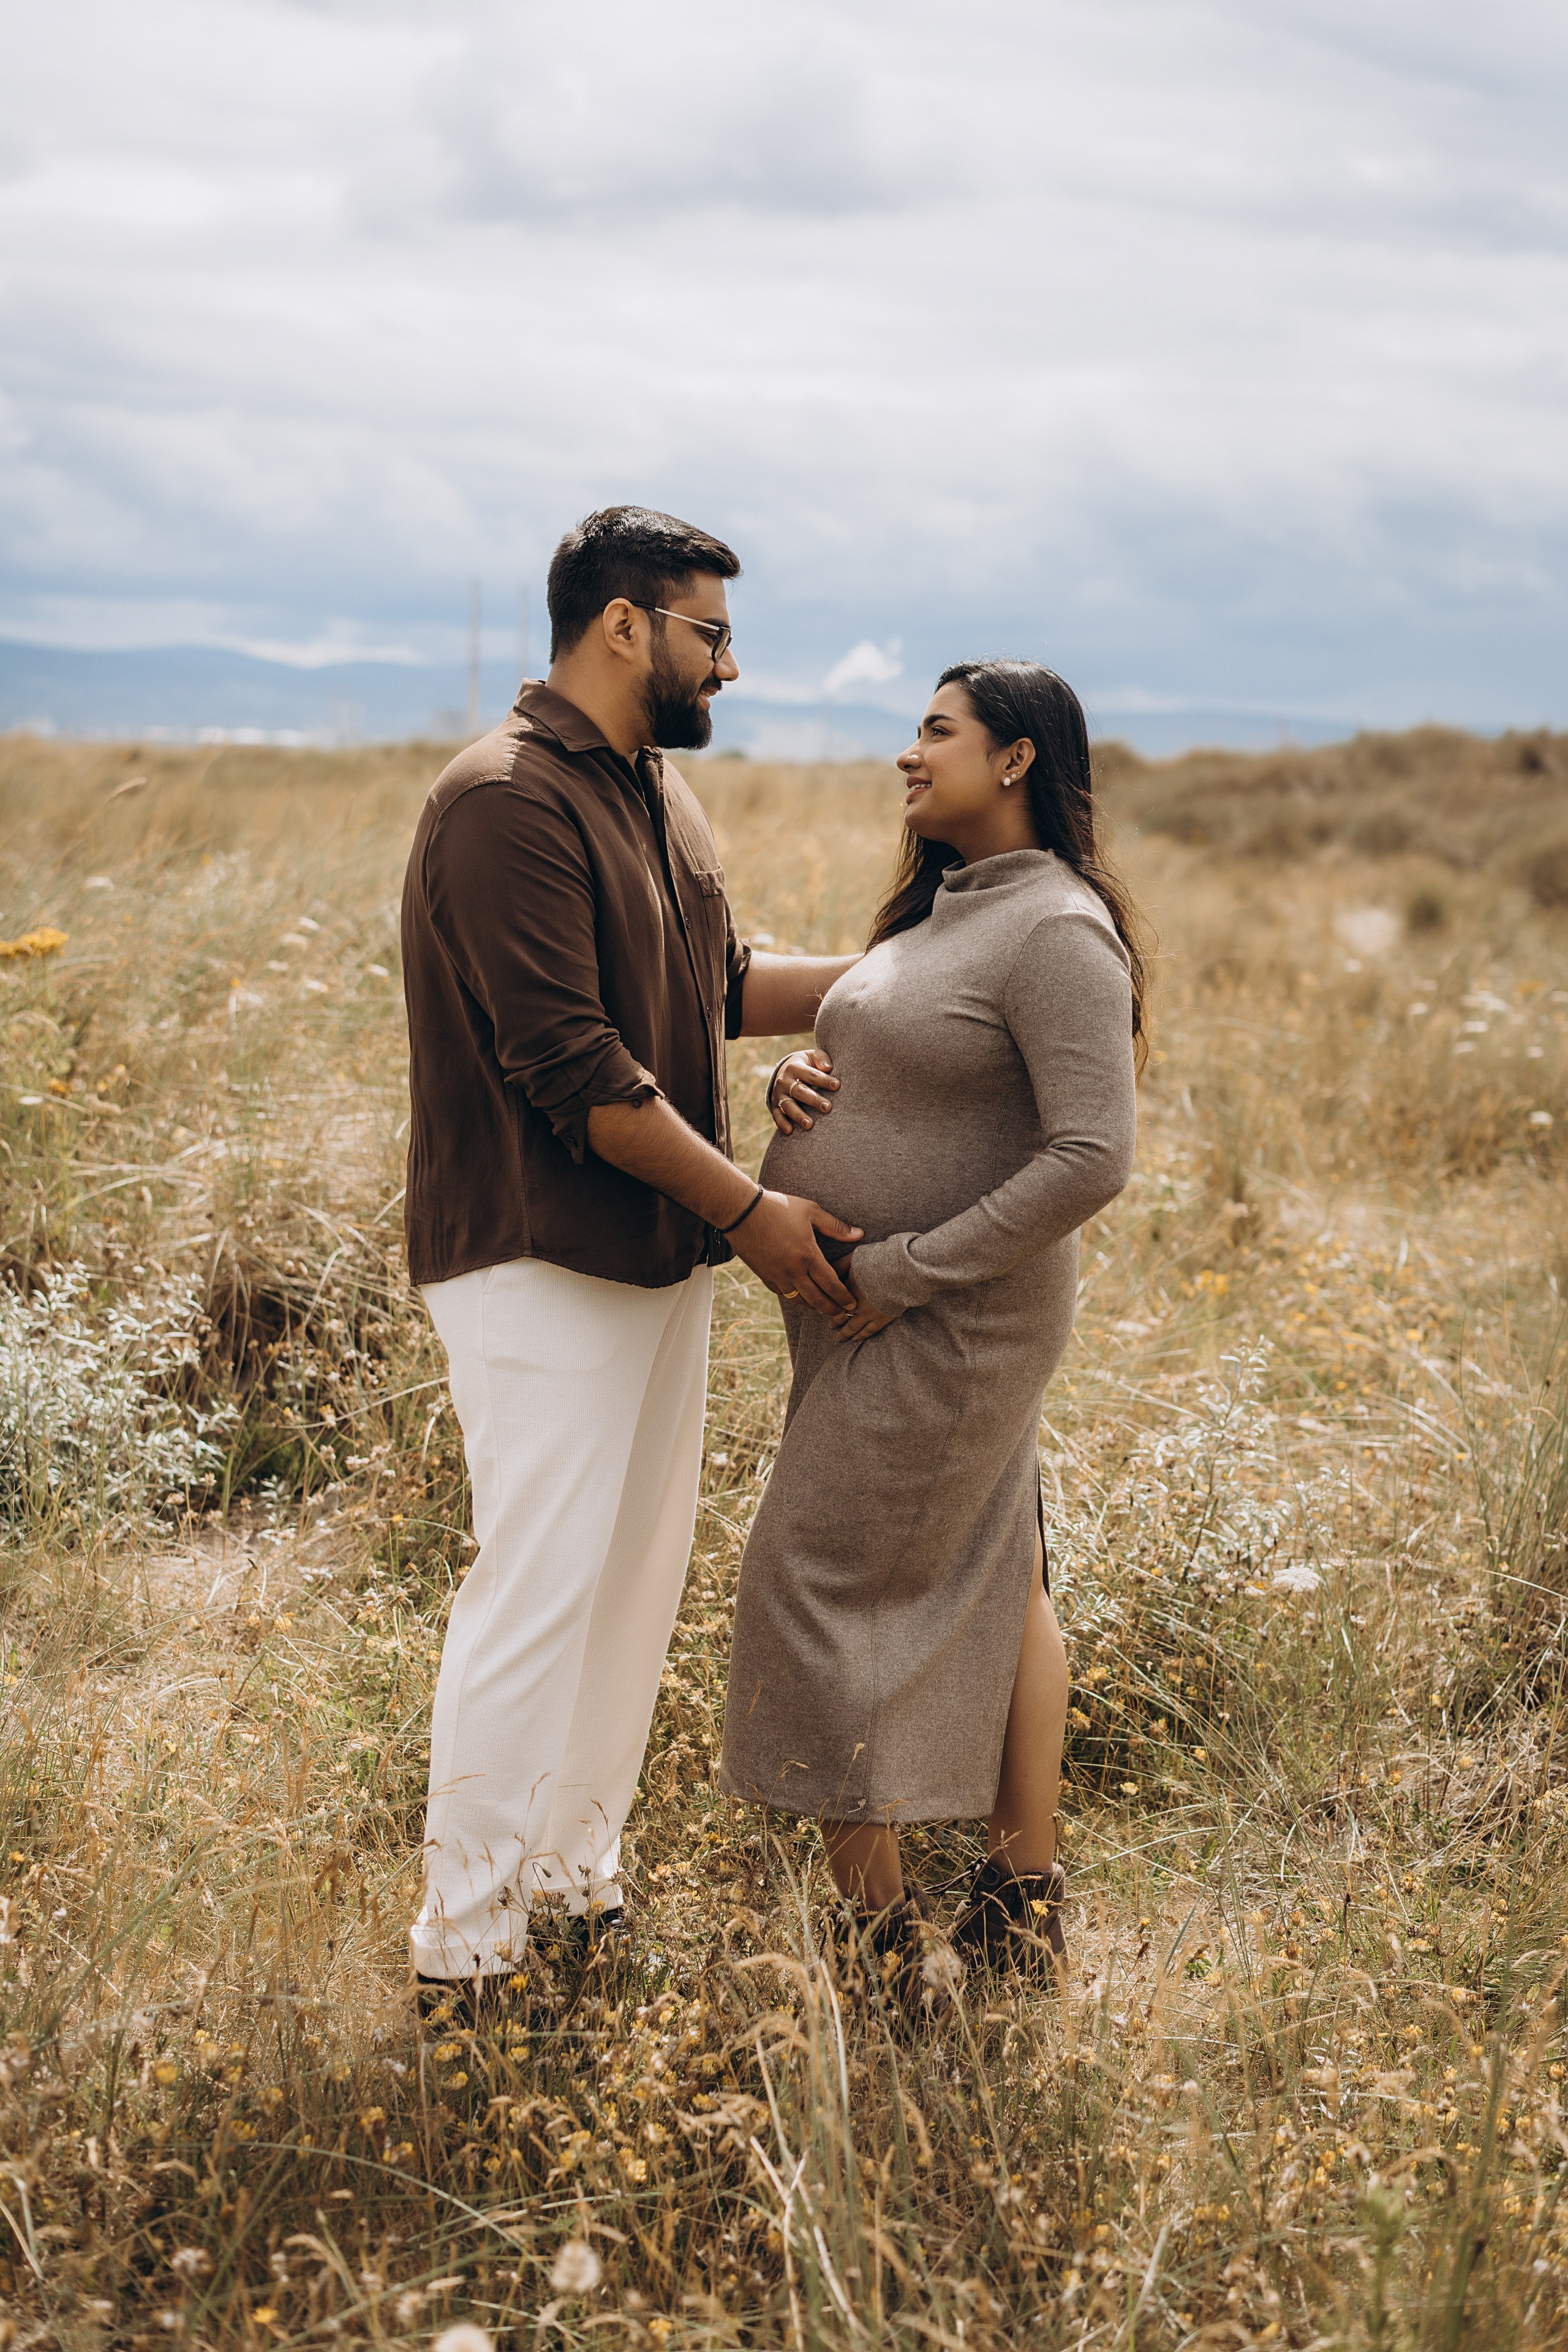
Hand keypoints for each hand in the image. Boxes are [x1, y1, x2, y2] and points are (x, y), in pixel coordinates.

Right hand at [728, 1190, 861, 1315]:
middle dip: (833, 1309)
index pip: (831, 1285)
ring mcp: (777, 1276)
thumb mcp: (810, 1211)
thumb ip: (836, 1226)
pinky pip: (784, 1294)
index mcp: (807, 1256)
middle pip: (817, 1300)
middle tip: (843, 1313)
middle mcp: (793, 1271)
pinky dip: (796, 1299)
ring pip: (800, 1301)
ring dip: (815, 1307)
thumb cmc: (778, 1207)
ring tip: (826, 1308)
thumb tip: (859, 1234)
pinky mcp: (765, 1276)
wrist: (741, 1212)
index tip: (853, 1304)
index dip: (844, 1297)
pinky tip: (803, 1298)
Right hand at [769, 1048, 839, 1133]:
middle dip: (814, 1100)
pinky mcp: (775, 1105)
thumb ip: (821, 1059)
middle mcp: (784, 1081)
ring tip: (809, 1125)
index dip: (824, 1080)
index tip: (837, 1086)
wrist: (784, 1070)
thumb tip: (828, 1068)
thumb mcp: (812, 1056)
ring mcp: (778, 1094)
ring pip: (788, 1106)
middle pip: (800, 1092)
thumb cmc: (806, 1064)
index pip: (811, 1075)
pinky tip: (790, 1131)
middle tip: (827, 1108)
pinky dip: (782, 1123)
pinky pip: (777, 1115)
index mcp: (794, 1067)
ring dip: (798, 1115)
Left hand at [830, 1254, 902, 1342]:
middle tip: (830, 1326)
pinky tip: (856, 1339)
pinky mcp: (882, 1318)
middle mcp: (856, 1303)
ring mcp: (869, 1313)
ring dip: (845, 1333)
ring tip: (839, 1338)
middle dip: (835, 1322)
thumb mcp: (855, 1257)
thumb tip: (829, 1271)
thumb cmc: (880, 1260)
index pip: (834, 1301)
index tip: (823, 1309)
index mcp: (848, 1289)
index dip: (828, 1306)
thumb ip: (840, 1265)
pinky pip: (869, 1331)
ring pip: (853, 1327)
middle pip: (842, 1316)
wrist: (902, 1272)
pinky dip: (861, 1336)